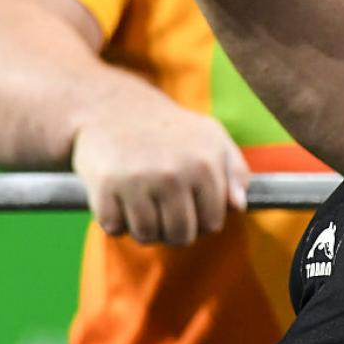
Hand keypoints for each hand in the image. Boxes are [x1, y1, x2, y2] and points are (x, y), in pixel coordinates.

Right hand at [72, 98, 249, 245]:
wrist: (115, 107)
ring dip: (145, 231)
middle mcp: (173, 175)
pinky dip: (116, 223)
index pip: (211, 224)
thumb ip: (236, 171)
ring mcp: (138, 181)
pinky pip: (114, 228)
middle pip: (180, 236)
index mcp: (204, 165)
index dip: (202, 223)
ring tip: (145, 210)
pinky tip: (121, 204)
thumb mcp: (213, 137)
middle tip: (166, 216)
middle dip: (174, 233)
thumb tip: (238, 207)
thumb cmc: (172, 129)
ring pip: (147, 236)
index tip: (192, 212)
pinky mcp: (105, 185)